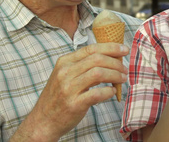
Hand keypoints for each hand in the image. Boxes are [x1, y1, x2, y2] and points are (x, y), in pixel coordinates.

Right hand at [11, 42, 128, 140]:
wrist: (43, 121)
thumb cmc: (59, 97)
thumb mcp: (65, 75)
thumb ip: (82, 65)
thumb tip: (109, 57)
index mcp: (64, 62)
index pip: (91, 48)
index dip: (110, 47)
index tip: (124, 49)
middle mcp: (65, 72)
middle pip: (97, 59)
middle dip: (116, 62)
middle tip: (124, 68)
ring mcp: (69, 88)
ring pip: (99, 73)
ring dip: (115, 75)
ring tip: (122, 79)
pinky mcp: (74, 104)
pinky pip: (97, 93)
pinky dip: (108, 91)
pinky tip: (112, 92)